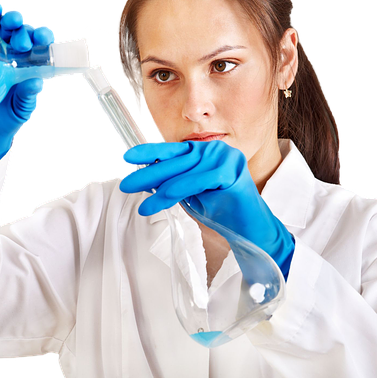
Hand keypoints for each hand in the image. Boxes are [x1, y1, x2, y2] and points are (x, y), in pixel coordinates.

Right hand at [0, 1, 55, 181]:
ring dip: (9, 20)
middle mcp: (17, 56)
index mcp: (31, 68)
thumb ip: (27, 96)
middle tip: (22, 42)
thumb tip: (36, 82)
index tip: (42, 39)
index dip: (43, 39)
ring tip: (10, 21)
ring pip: (6, 28)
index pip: (41, 48)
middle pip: (23, 35)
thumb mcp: (20, 110)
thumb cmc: (6, 119)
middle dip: (25, 32)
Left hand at [120, 140, 293, 278]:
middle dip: (148, 175)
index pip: (172, 150)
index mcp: (204, 150)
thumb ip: (173, 182)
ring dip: (160, 191)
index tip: (126, 158)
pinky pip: (197, 181)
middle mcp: (215, 149)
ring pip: (183, 172)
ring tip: (144, 207)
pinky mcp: (231, 171)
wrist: (250, 229)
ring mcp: (225, 157)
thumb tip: (146, 178)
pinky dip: (177, 191)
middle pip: (175, 161)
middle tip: (127, 185)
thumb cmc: (221, 210)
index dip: (149, 152)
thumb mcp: (191, 193)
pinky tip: (160, 201)